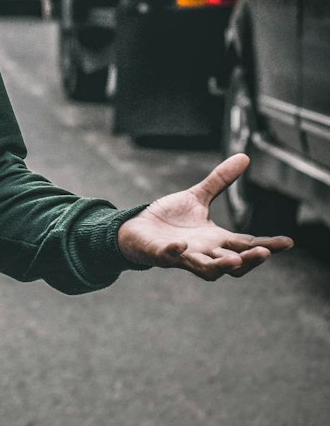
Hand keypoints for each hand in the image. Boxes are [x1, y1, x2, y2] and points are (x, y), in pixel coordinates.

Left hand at [117, 153, 293, 280]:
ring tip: (235, 261)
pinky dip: (175, 253)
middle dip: (249, 260)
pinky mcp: (160, 253)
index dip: (267, 245)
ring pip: (206, 269)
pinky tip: (181, 245)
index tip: (288, 242)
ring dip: (220, 266)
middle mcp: (204, 252)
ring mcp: (182, 256)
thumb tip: (244, 156)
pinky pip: (168, 257)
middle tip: (264, 253)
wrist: (136, 227)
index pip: (246, 245)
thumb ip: (220, 181)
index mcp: (216, 240)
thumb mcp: (198, 197)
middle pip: (233, 264)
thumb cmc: (170, 219)